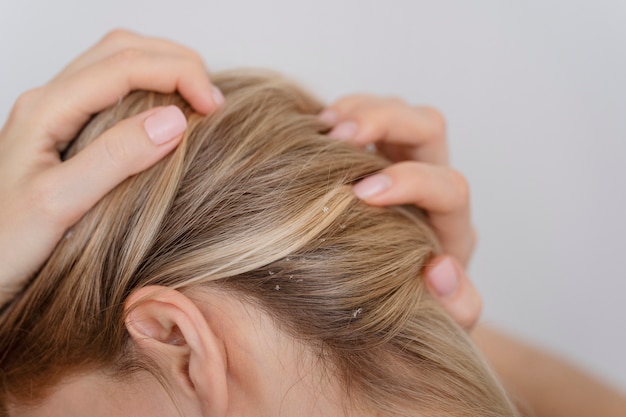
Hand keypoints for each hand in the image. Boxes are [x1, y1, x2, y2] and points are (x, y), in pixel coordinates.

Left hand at [0, 29, 223, 303]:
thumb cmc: (5, 244)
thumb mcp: (59, 204)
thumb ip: (114, 158)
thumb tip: (174, 120)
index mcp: (46, 109)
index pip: (125, 65)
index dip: (179, 74)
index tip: (214, 106)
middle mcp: (51, 101)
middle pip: (123, 49)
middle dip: (176, 62)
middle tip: (212, 100)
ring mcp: (59, 114)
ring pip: (119, 63)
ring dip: (165, 70)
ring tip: (199, 103)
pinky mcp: (68, 132)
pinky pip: (115, 91)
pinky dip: (152, 90)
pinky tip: (169, 117)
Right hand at [320, 96, 479, 328]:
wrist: (395, 291)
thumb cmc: (415, 304)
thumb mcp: (440, 317)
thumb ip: (455, 305)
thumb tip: (440, 268)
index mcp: (450, 224)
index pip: (448, 187)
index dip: (409, 182)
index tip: (361, 194)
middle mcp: (431, 183)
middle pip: (428, 128)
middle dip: (385, 121)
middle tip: (339, 135)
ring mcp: (402, 162)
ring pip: (400, 111)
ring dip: (361, 108)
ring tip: (322, 124)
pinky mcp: (374, 153)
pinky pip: (366, 115)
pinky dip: (343, 112)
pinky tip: (315, 125)